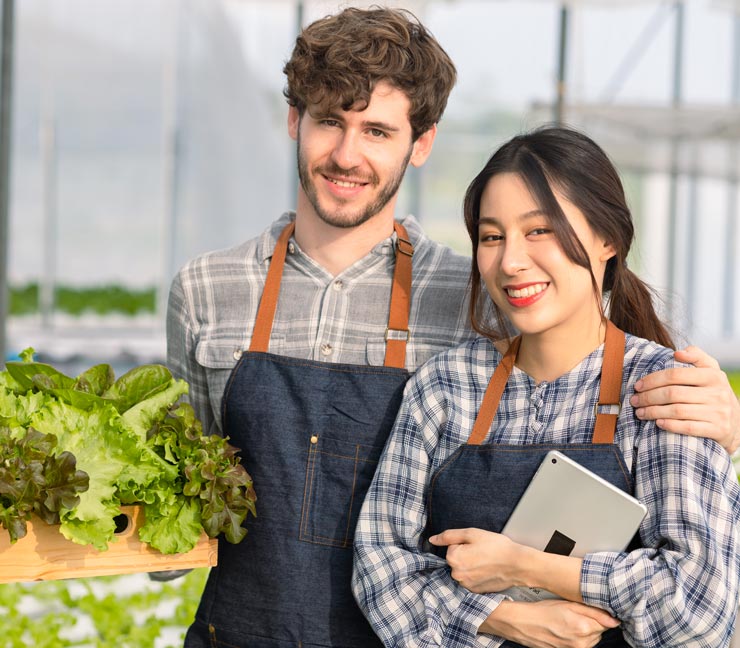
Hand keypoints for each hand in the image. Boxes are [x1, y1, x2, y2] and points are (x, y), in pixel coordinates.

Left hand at [429, 527, 523, 592]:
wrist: (517, 564)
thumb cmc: (497, 547)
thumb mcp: (472, 534)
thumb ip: (449, 535)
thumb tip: (432, 540)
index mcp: (454, 558)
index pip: (451, 547)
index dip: (464, 544)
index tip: (476, 546)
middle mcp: (456, 574)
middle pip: (455, 560)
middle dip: (465, 555)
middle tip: (482, 553)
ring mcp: (465, 585)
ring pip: (461, 570)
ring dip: (470, 565)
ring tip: (485, 562)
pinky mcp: (474, 591)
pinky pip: (468, 579)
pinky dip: (475, 575)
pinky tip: (486, 571)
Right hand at [481, 599, 619, 647]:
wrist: (524, 624)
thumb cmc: (544, 611)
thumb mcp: (569, 604)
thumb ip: (595, 612)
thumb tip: (614, 620)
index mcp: (584, 627)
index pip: (607, 622)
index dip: (599, 613)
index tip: (590, 608)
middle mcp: (583, 643)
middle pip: (600, 632)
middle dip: (592, 622)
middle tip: (575, 613)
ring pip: (592, 639)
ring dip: (585, 631)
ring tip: (568, 621)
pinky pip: (582, 645)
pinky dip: (577, 638)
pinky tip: (565, 630)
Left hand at [629, 346, 739, 453]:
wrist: (737, 423)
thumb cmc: (714, 393)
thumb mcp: (711, 371)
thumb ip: (697, 356)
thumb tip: (677, 352)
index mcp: (713, 375)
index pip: (675, 374)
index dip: (652, 380)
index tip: (638, 385)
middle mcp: (718, 393)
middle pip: (673, 393)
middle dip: (648, 397)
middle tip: (634, 400)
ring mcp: (719, 412)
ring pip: (677, 411)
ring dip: (653, 412)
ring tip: (640, 413)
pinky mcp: (718, 430)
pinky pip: (688, 428)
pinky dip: (670, 425)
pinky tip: (657, 423)